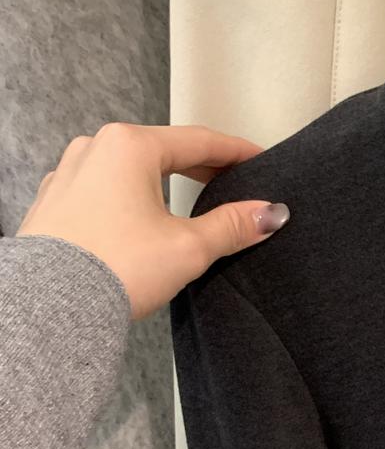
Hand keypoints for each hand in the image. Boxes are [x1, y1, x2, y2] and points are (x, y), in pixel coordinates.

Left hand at [18, 123, 287, 319]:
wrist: (52, 308)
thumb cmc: (113, 269)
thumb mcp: (189, 247)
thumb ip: (232, 226)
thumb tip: (268, 214)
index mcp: (129, 146)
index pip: (199, 140)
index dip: (236, 151)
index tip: (258, 159)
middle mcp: (93, 151)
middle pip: (163, 151)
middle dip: (199, 168)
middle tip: (231, 182)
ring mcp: (68, 176)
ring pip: (129, 171)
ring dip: (161, 184)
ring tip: (186, 206)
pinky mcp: (54, 206)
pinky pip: (103, 193)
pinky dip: (129, 201)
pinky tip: (141, 225)